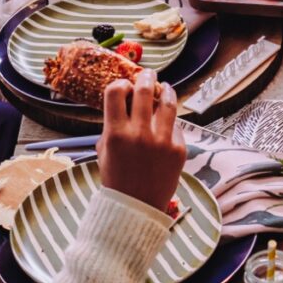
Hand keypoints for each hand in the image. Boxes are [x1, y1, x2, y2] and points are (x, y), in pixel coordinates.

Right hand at [96, 70, 185, 213]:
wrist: (136, 207)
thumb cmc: (116, 178)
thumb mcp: (104, 150)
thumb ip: (112, 125)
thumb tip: (124, 101)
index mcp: (115, 133)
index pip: (116, 91)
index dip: (120, 84)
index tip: (125, 86)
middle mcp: (139, 134)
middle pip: (144, 90)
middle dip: (146, 78)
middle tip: (148, 74)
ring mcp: (161, 141)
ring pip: (167, 102)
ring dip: (166, 90)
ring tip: (165, 87)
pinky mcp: (178, 149)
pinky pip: (175, 126)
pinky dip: (170, 122)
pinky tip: (166, 123)